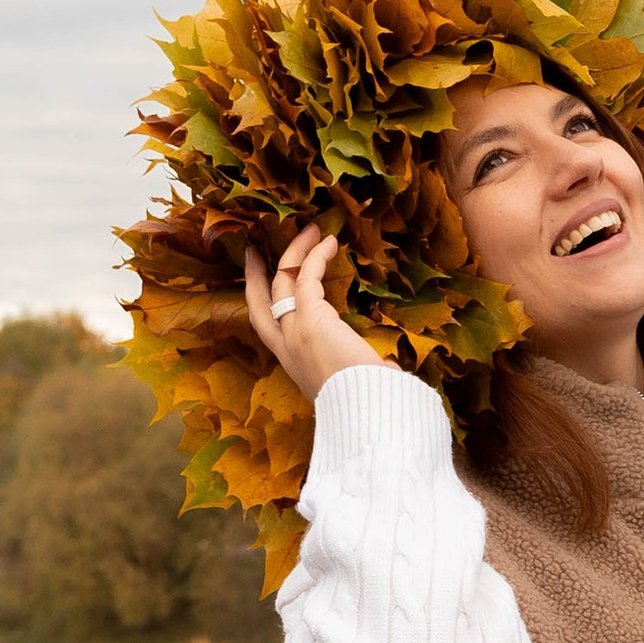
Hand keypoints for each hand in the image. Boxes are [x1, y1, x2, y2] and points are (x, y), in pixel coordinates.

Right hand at [246, 225, 376, 394]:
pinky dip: (316, 255)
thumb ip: (364, 372)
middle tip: (255, 252)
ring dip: (295, 252)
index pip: (270, 329)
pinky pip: (307, 275)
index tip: (266, 286)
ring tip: (308, 230)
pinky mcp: (309, 317)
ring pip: (282, 281)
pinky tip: (329, 240)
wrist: (363, 411)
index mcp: (293, 364)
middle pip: (259, 303)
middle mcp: (286, 346)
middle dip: (256, 275)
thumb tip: (388, 369)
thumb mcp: (358, 385)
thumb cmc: (366, 403)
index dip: (264, 304)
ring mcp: (293, 330)